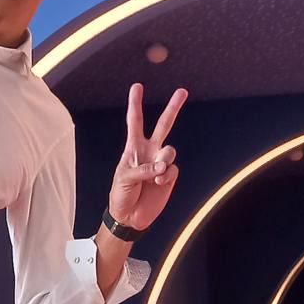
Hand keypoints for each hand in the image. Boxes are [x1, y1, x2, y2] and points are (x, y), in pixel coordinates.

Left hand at [107, 84, 187, 234]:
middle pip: (163, 125)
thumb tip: (162, 166)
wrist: (129, 217)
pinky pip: (173, 169)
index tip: (137, 87)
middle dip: (173, 108)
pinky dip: (166, 176)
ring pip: (170, 150)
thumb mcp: (124, 178)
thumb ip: (143, 169)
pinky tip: (158, 184)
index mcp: (133, 147)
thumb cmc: (120, 194)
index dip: (136, 104)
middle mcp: (149, 151)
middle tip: (182, 91)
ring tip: (155, 174)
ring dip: (164, 160)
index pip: (135, 121)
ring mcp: (161, 163)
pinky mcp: (169, 176)